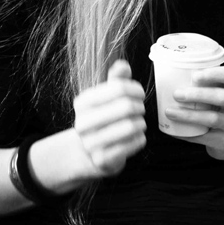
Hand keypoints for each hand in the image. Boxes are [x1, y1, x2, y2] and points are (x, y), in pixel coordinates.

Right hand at [71, 59, 146, 178]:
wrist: (92, 152)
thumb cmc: (105, 117)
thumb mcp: (107, 96)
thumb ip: (116, 80)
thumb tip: (122, 65)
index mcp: (82, 103)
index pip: (119, 88)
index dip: (136, 89)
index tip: (139, 94)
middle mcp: (82, 123)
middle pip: (127, 106)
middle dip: (139, 107)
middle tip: (139, 110)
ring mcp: (90, 143)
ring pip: (132, 126)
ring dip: (141, 123)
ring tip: (137, 123)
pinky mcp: (103, 159)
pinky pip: (135, 143)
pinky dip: (140, 138)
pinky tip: (135, 137)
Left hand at [166, 65, 223, 156]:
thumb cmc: (218, 110)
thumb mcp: (218, 93)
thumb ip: (203, 84)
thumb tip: (169, 76)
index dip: (215, 74)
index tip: (195, 75)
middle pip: (222, 97)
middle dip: (198, 95)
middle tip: (177, 94)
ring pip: (213, 118)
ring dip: (189, 115)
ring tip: (170, 112)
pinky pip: (205, 137)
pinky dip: (186, 134)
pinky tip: (174, 131)